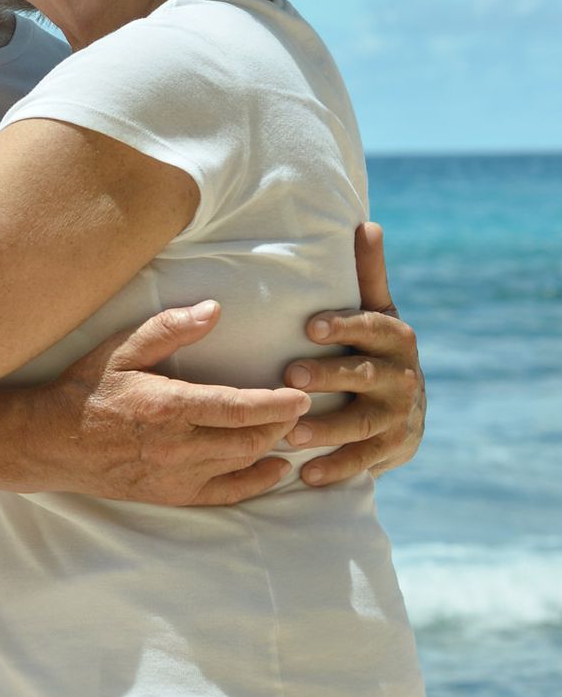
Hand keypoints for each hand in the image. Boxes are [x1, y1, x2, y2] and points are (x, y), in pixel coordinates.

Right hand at [37, 301, 311, 505]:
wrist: (51, 442)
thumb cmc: (84, 390)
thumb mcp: (119, 350)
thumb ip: (167, 330)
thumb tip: (213, 310)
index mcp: (167, 406)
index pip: (238, 408)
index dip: (276, 404)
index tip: (302, 396)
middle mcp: (176, 446)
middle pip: (249, 439)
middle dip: (280, 423)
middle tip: (296, 407)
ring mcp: (176, 475)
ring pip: (242, 463)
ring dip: (271, 446)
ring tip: (287, 428)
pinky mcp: (172, 494)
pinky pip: (226, 494)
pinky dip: (258, 482)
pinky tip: (276, 469)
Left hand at [282, 222, 424, 485]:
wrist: (407, 407)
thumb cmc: (373, 347)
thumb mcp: (375, 312)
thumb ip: (367, 274)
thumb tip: (365, 222)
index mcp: (394, 338)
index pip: (371, 327)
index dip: (344, 326)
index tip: (311, 326)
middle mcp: (401, 377)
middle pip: (364, 375)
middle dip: (330, 376)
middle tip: (291, 378)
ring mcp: (398, 416)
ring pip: (360, 423)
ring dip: (326, 428)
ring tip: (290, 431)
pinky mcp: (392, 449)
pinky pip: (363, 461)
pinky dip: (336, 468)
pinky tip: (306, 474)